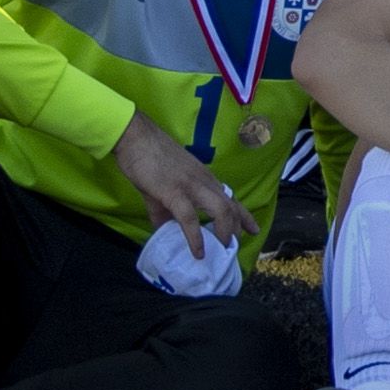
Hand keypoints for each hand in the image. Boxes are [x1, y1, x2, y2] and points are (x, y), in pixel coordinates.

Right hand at [110, 112, 246, 256]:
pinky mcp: (174, 192)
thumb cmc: (150, 158)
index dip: (244, 215)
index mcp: (204, 179)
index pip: (230, 197)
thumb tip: (164, 232)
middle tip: (232, 247)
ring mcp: (191, 186)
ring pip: (220, 210)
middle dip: (236, 228)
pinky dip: (195, 237)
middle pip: (231, 206)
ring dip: (224, 231)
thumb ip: (166, 211)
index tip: (253, 229)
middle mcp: (204, 182)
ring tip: (220, 249)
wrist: (136, 138)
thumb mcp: (164, 186)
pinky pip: (190, 218)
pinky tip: (197, 251)